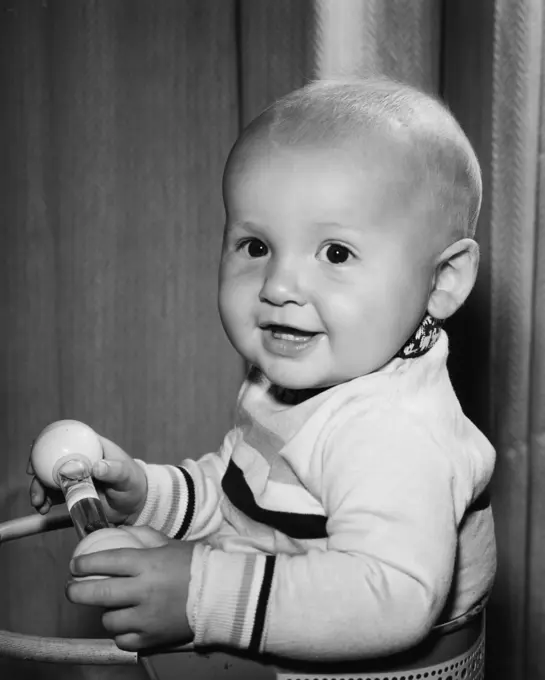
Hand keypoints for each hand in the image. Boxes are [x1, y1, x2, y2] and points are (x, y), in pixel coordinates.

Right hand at [29, 435, 147, 524]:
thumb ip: (114, 470)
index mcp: (91, 447)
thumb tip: (96, 467)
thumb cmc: (133, 482)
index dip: (47, 441)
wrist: (135, 504)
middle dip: (38, 470)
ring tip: (39, 503)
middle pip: (51, 459)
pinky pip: (53, 495)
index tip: (36, 452)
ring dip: (39, 489)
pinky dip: (45, 501)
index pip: (66, 438)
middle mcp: (79, 459)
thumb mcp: (126, 475)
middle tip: (34, 484)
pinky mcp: (71, 493)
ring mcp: (74, 477)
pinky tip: (43, 508)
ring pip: (48, 479)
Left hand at [66, 529, 194, 651]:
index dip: (85, 563)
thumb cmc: (196, 565)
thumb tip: (120, 531)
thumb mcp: (170, 545)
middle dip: (77, 591)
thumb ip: (145, 538)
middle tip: (72, 589)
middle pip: (98, 593)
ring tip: (111, 606)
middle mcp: (144, 590)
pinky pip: (123, 639)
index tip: (75, 566)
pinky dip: (121, 632)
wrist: (220, 594)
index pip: (107, 561)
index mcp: (148, 563)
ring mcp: (147, 617)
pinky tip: (126, 623)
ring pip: (109, 619)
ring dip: (106, 612)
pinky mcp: (152, 638)